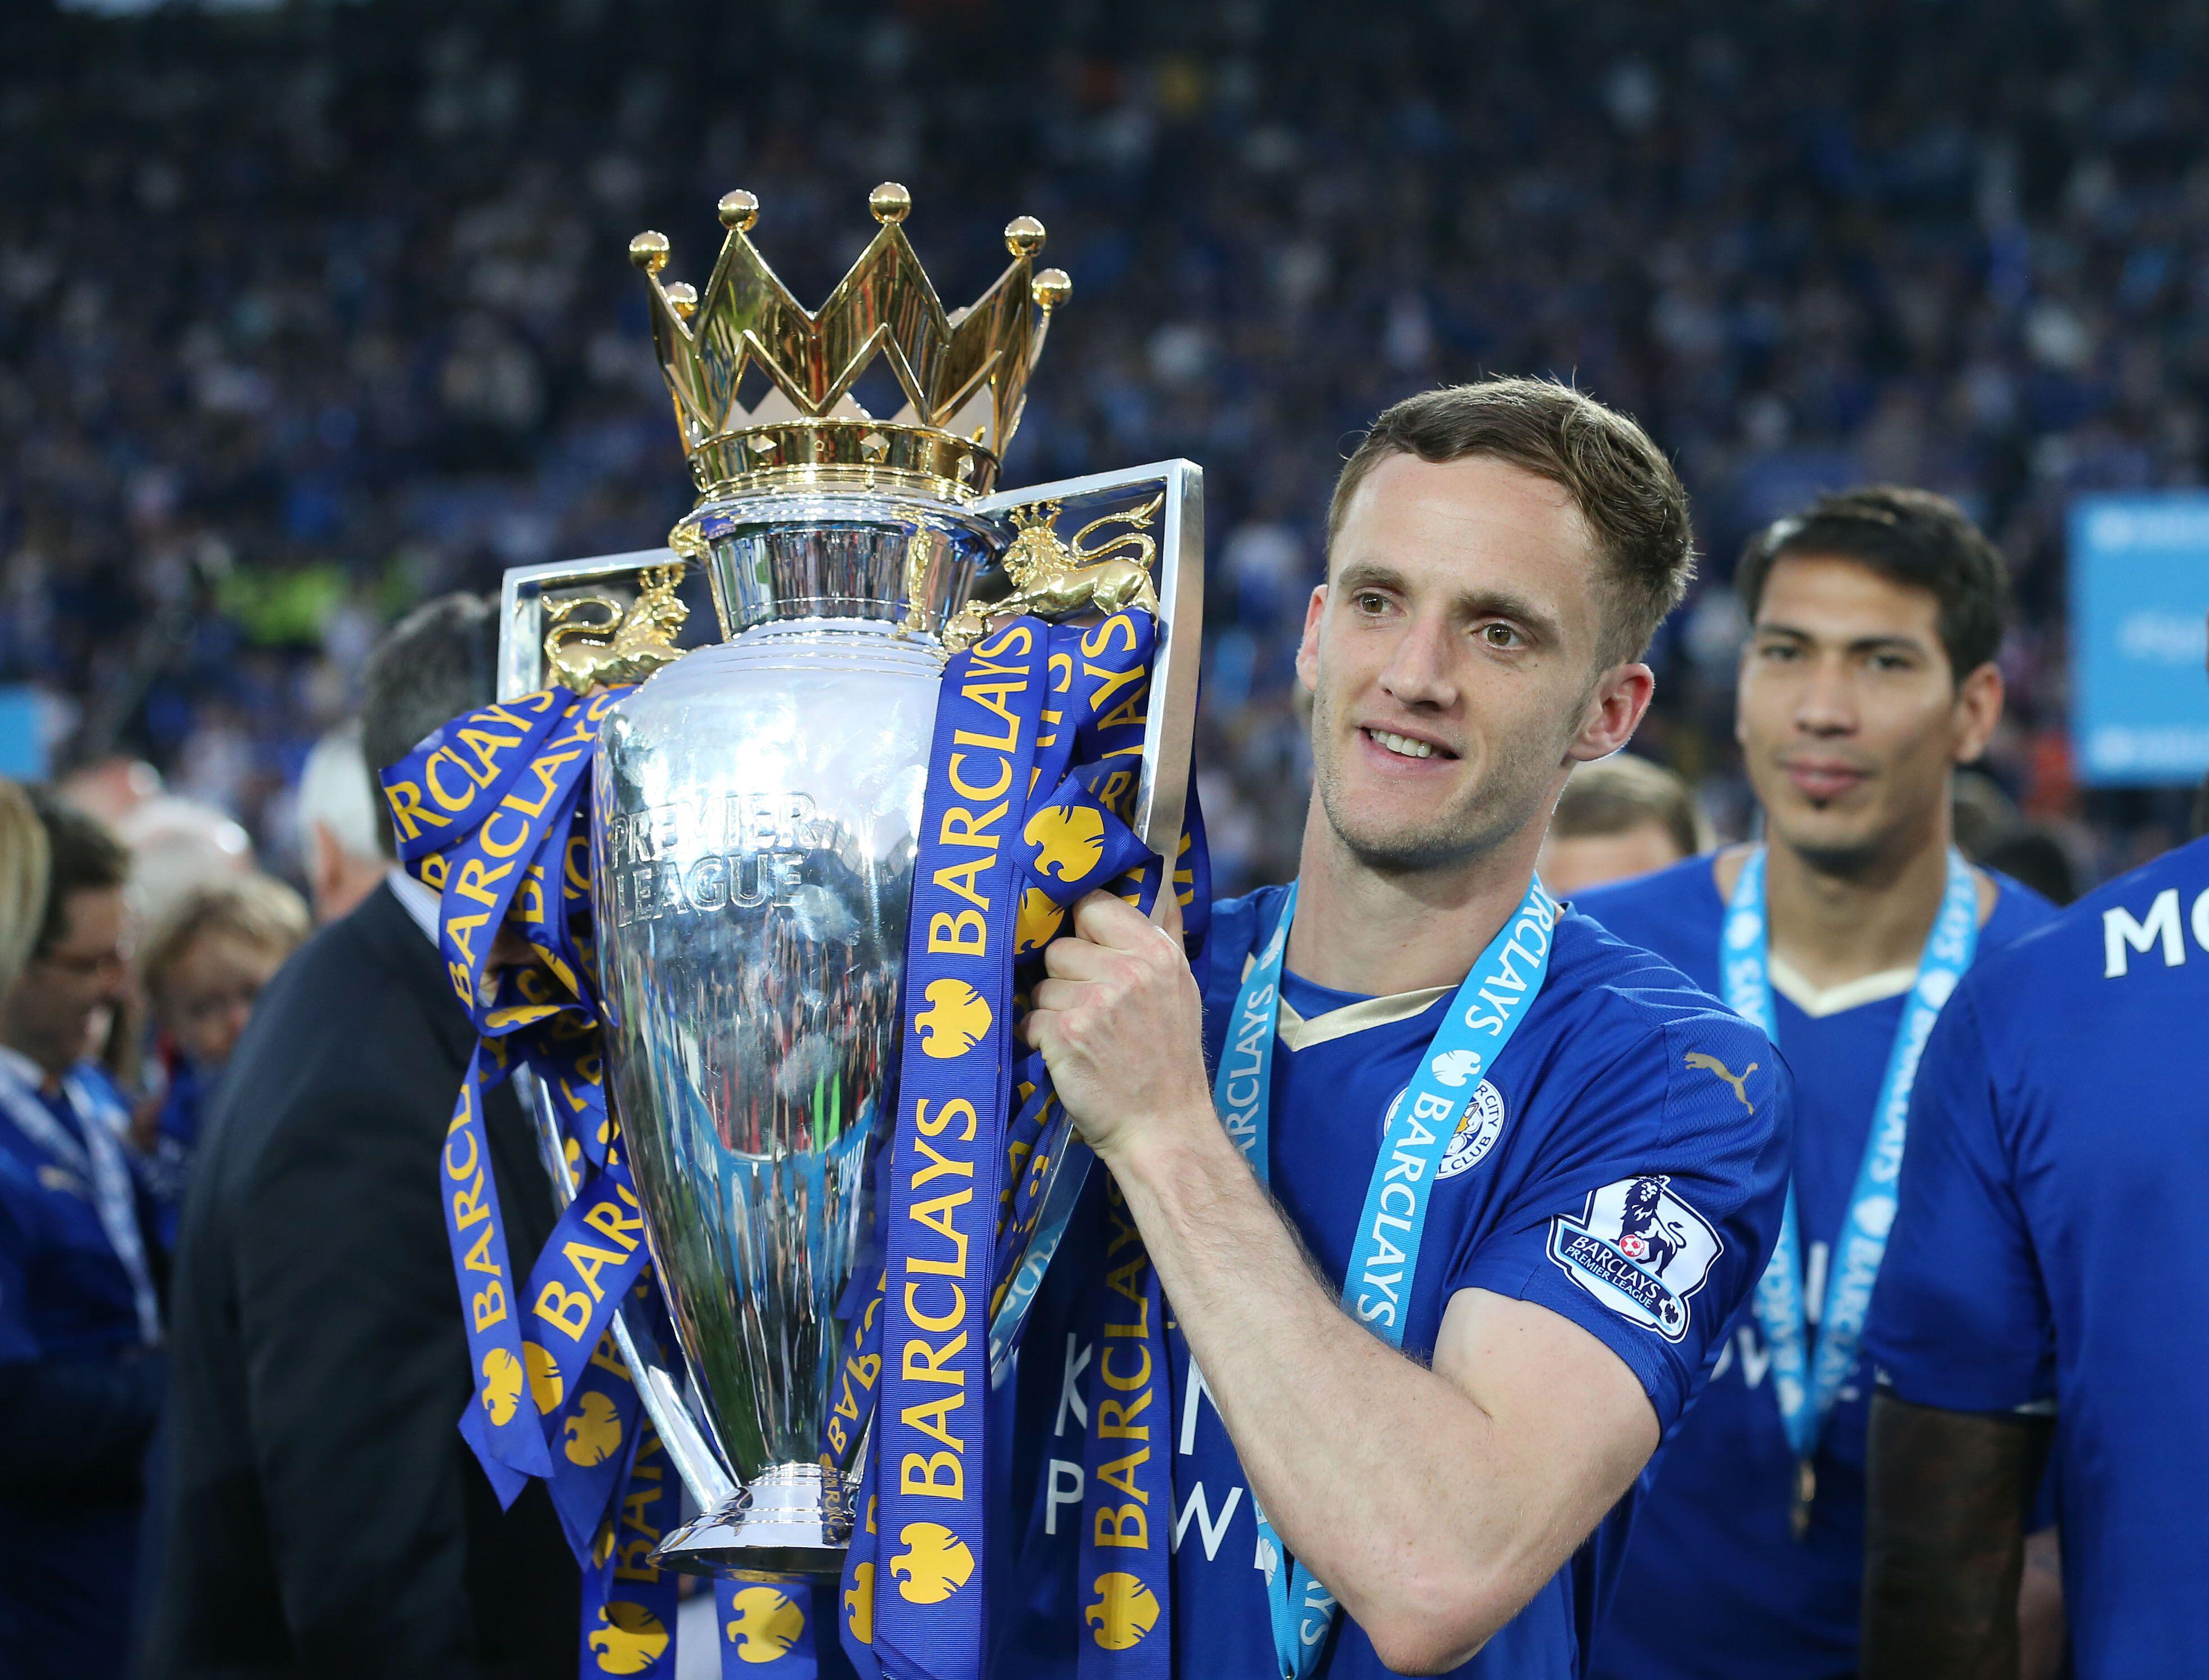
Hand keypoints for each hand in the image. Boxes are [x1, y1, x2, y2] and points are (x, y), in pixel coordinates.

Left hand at [1021, 889, 1213, 1171]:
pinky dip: (1040, 1040)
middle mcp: (1128, 971)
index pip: (1094, 906)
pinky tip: (1068, 1057)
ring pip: (1042, 986)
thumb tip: (1160, 884)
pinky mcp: (1065, 1034)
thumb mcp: (1181, 990)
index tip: (1089, 954)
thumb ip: (1164, 934)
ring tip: (1085, 1039)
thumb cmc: (1169, 1062)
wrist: (1164, 1130)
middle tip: (1093, 1012)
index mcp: (1157, 953)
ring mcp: (1094, 1002)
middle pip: (1061, 947)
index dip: (1084, 931)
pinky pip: (1030, 1019)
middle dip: (1066, 978)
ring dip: (1053, 1012)